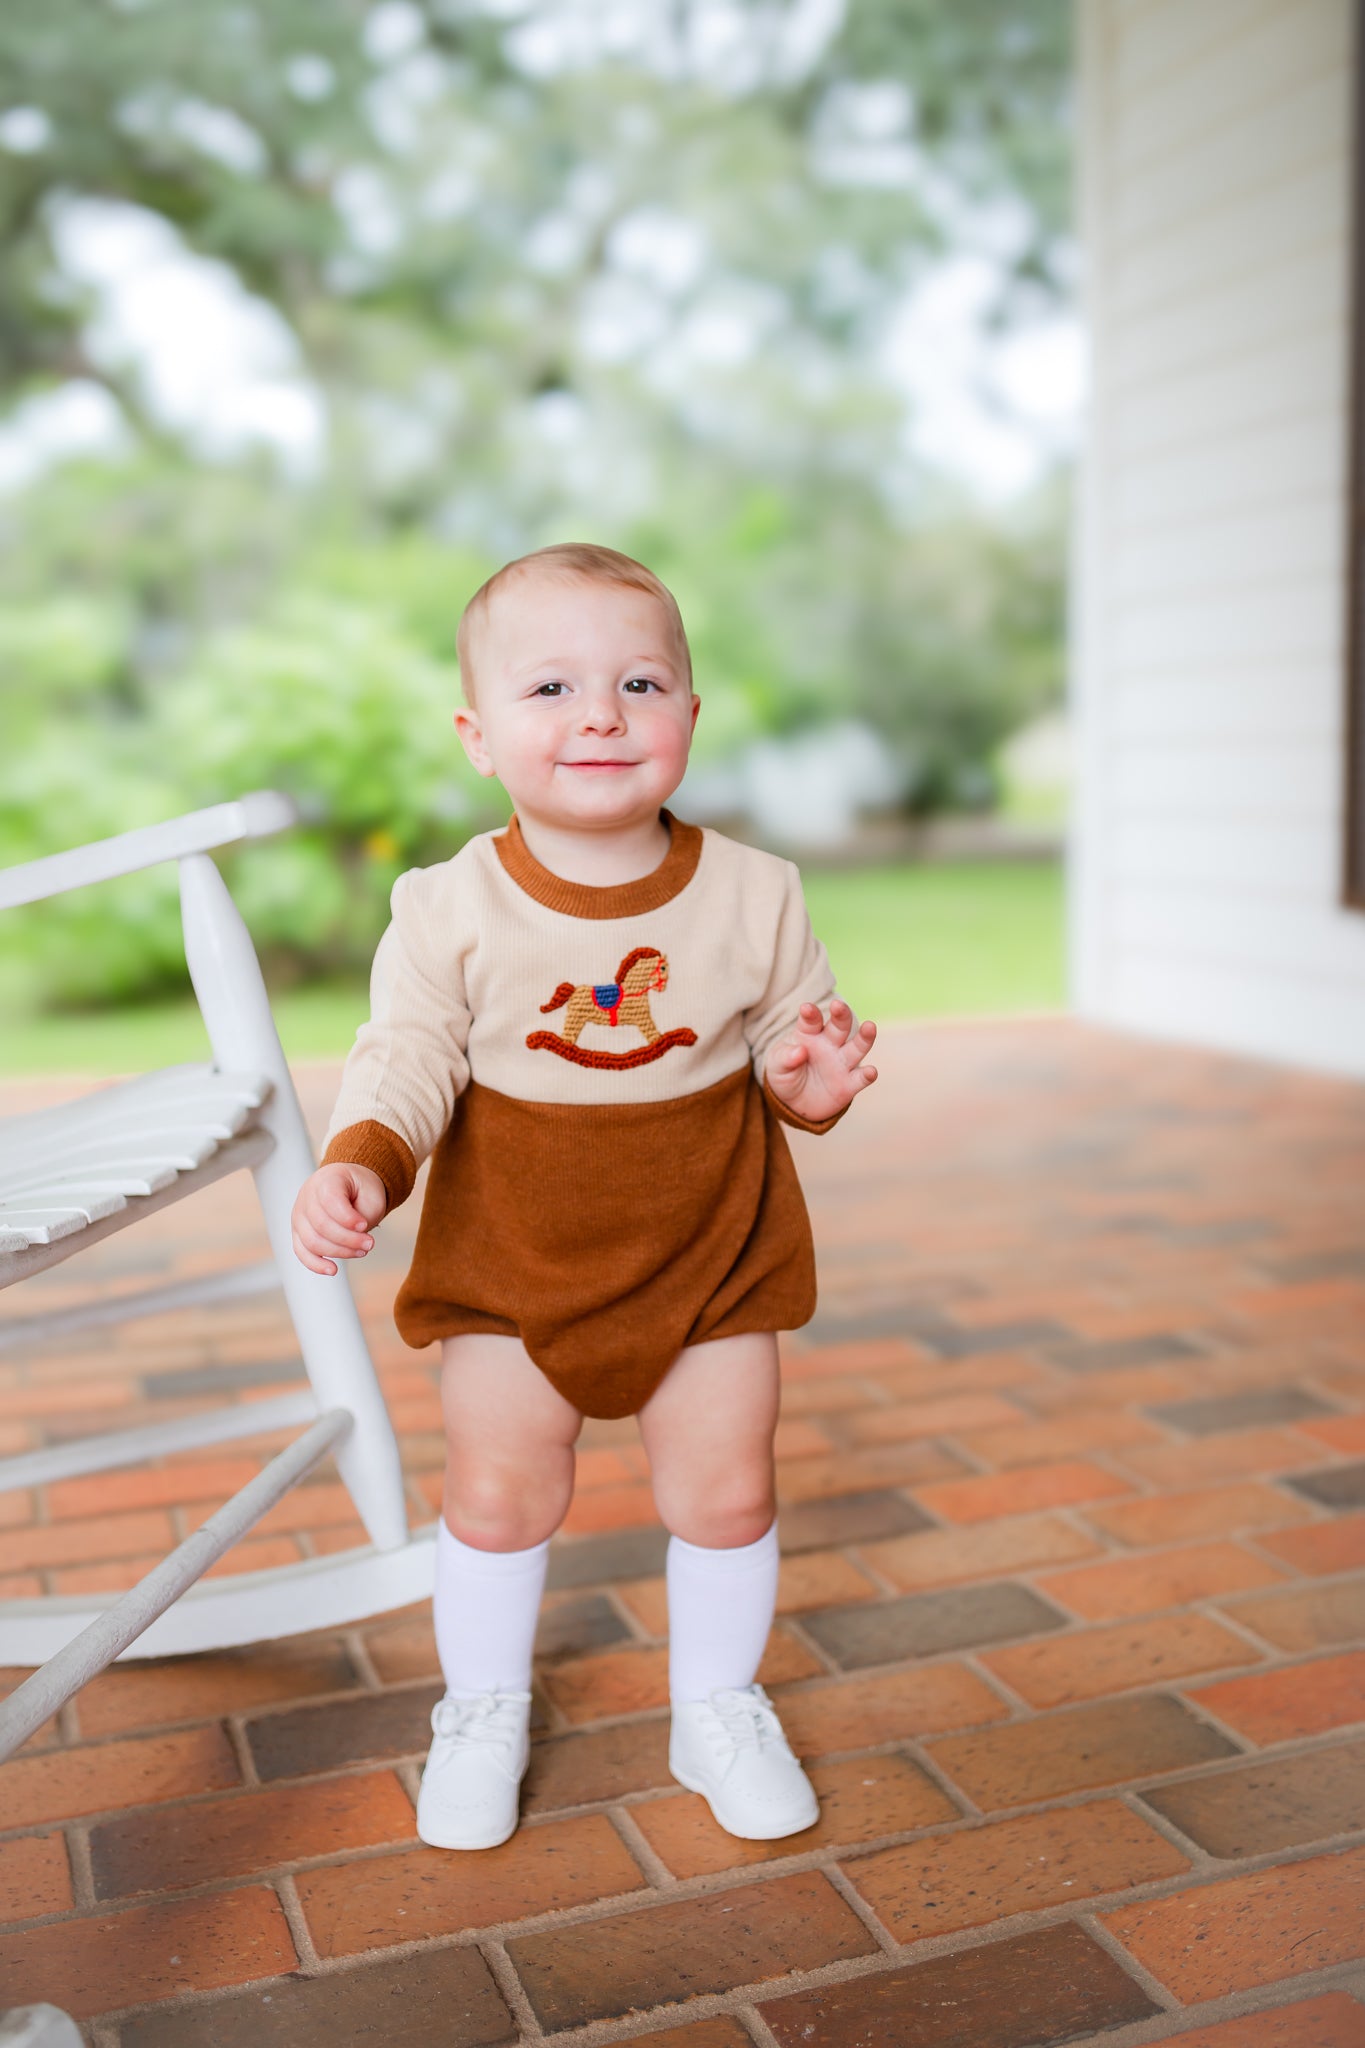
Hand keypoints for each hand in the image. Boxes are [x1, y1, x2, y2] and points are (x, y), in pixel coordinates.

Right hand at [291, 1162, 387, 1275]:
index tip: (364, 1226)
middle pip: (321, 1225)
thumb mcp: (371, 1194)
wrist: (348, 1183)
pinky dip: (316, 1264)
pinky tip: (333, 1270)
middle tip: (370, 1243)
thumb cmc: (359, 1189)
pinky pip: (301, 1252)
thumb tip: (353, 1240)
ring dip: (339, 1252)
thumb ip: (363, 1214)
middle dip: (348, 1239)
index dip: (348, 1218)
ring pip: (312, 1241)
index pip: (330, 1201)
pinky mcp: (299, 1232)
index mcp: (326, 1180)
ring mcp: (299, 1215)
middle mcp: (307, 1197)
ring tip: (361, 1251)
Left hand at [765, 997, 876, 1123]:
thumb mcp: (777, 1066)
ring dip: (864, 1037)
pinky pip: (860, 1078)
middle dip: (841, 1015)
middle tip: (838, 1005)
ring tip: (870, 1027)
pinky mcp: (849, 1084)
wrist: (794, 1102)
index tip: (806, 1009)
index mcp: (809, 1033)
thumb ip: (786, 1057)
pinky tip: (871, 1072)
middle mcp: (830, 1044)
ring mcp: (842, 1063)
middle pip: (839, 1026)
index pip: (811, 1021)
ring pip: (857, 1047)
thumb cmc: (785, 1074)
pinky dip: (867, 1075)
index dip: (810, 1014)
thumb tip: (800, 1051)